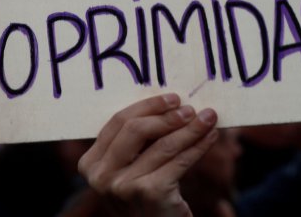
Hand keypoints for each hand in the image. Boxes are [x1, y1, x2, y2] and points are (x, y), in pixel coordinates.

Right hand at [77, 94, 218, 216]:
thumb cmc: (143, 200)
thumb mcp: (126, 172)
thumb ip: (132, 146)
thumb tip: (165, 105)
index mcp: (90, 164)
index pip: (117, 122)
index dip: (146, 107)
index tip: (171, 99)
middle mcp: (102, 176)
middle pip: (135, 129)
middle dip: (166, 115)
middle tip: (190, 108)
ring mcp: (124, 185)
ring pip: (163, 144)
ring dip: (190, 128)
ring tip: (208, 118)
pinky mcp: (151, 192)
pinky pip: (180, 160)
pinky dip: (198, 145)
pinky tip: (210, 137)